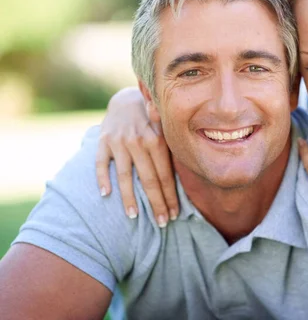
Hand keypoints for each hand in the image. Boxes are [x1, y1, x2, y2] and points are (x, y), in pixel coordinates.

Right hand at [95, 87, 178, 225]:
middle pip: (148, 180)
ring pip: (124, 176)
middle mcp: (139, 141)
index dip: (170, 197)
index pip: (165, 176)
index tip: (174, 215)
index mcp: (158, 141)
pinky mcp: (103, 141)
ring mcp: (119, 142)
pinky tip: (106, 195)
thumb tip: (192, 174)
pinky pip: (100, 163)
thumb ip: (173, 150)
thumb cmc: (152, 122)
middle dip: (156, 203)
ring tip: (133, 216)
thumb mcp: (166, 130)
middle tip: (162, 222)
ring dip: (129, 198)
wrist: (126, 99)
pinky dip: (102, 179)